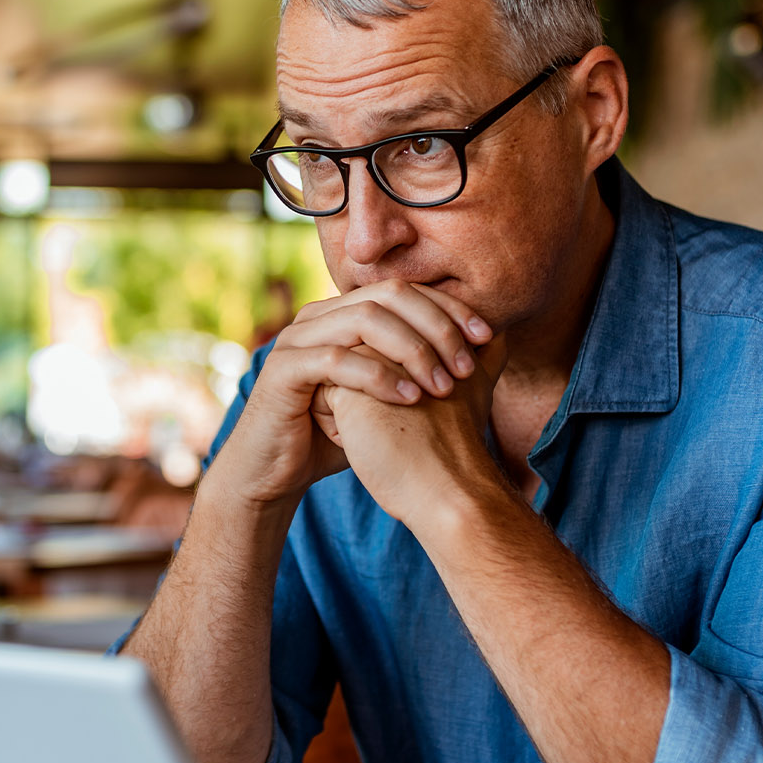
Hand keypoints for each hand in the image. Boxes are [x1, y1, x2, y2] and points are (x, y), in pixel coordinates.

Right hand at [205, 280, 494, 516]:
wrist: (274, 472)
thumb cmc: (334, 434)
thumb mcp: (387, 397)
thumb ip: (421, 369)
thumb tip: (488, 351)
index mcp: (343, 313)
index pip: (405, 290)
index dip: (449, 307)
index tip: (487, 336)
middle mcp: (319, 315)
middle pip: (389, 294)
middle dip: (436, 325)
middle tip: (468, 363)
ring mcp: (297, 338)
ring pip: (365, 319)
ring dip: (412, 349)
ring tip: (443, 384)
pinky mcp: (283, 370)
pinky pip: (337, 360)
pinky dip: (379, 376)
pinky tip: (410, 399)